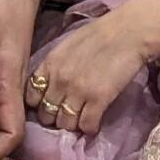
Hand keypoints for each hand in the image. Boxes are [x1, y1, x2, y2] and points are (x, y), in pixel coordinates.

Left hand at [24, 6, 155, 139]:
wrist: (128, 31)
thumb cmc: (99, 34)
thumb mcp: (66, 46)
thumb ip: (54, 66)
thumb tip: (50, 86)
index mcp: (49, 64)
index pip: (31, 96)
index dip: (39, 104)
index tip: (49, 105)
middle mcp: (59, 80)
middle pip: (46, 114)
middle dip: (54, 117)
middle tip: (67, 115)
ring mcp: (78, 91)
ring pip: (65, 124)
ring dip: (73, 124)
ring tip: (82, 118)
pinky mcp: (98, 100)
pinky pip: (86, 126)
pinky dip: (90, 128)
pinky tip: (95, 121)